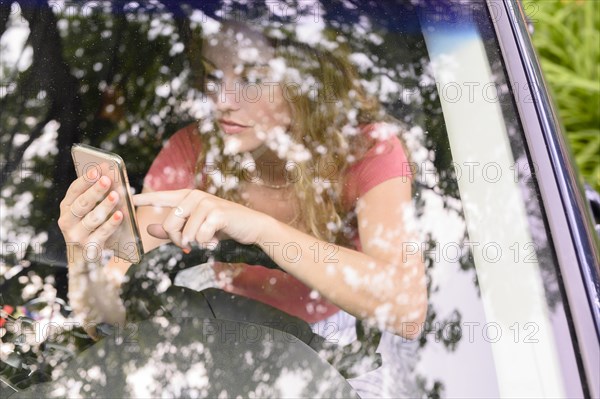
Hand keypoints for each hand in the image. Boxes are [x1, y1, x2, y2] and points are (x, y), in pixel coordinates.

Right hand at [58, 168, 122, 251]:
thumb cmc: (91, 226)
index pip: (74, 190)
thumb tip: (111, 178)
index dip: (86, 179)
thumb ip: (96, 196)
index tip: (98, 169)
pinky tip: (120, 214)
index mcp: (66, 207)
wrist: (86, 257)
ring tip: (116, 195)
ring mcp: (75, 236)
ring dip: (105, 206)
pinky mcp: (88, 248)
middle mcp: (66, 221)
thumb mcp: (89, 210)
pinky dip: (112, 223)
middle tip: (107, 180)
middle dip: (95, 191)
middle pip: (82, 203)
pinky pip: (102, 233)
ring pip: (92, 218)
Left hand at [133, 189, 272, 248]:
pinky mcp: (217, 213)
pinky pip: (199, 236)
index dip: (144, 198)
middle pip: (170, 223)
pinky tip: (216, 239)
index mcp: (188, 197)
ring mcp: (206, 203)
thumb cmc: (223, 227)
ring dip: (195, 242)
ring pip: (185, 232)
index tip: (128, 198)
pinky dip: (207, 243)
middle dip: (178, 240)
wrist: (251, 227)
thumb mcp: (196, 227)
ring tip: (207, 239)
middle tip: (191, 244)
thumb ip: (172, 228)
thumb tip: (149, 227)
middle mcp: (196, 196)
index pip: (162, 197)